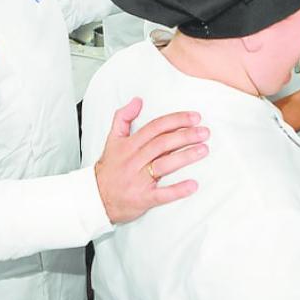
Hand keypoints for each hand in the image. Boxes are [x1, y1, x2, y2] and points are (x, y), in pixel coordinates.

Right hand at [93, 97, 208, 223]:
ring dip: (185, 157)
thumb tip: (137, 101)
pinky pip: (161, 194)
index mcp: (129, 145)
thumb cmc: (109, 169)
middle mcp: (134, 160)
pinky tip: (193, 185)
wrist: (95, 197)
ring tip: (203, 150)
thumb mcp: (112, 139)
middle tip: (204, 132)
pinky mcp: (142, 198)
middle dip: (185, 136)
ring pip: (163, 165)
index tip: (194, 117)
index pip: (155, 127)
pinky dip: (177, 190)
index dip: (176, 120)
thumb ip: (123, 117)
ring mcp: (138, 180)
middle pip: (162, 144)